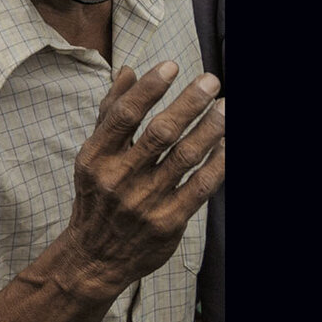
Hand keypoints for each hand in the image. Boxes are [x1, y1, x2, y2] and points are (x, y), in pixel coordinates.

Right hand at [60, 62, 224, 299]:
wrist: (96, 256)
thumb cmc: (97, 197)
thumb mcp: (93, 155)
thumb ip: (110, 112)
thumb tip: (129, 71)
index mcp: (96, 157)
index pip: (124, 116)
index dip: (149, 89)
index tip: (171, 65)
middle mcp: (119, 178)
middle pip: (160, 133)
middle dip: (188, 104)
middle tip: (210, 81)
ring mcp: (145, 202)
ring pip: (185, 158)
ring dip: (210, 129)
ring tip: (226, 108)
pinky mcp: (168, 222)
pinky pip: (200, 187)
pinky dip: (218, 164)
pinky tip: (228, 145)